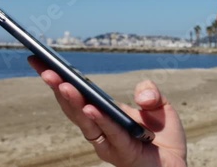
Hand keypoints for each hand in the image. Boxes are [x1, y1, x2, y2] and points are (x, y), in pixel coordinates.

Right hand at [28, 55, 186, 166]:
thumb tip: (142, 96)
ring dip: (74, 102)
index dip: (60, 79)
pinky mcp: (123, 152)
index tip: (40, 61)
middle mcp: (101, 129)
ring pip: (86, 121)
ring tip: (62, 84)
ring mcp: (109, 143)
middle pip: (75, 107)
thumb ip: (150, 93)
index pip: (79, 95)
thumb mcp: (159, 106)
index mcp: (105, 114)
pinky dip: (100, 120)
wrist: (176, 163)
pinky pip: (111, 134)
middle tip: (44, 69)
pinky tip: (90, 108)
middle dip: (59, 88)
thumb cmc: (164, 137)